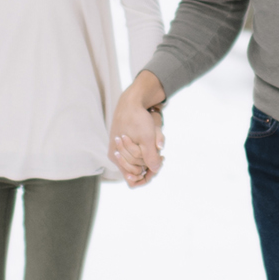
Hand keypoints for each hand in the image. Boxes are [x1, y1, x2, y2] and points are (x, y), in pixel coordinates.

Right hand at [110, 72, 166, 186]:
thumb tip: (155, 170)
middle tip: (163, 156)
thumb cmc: (137, 118)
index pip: (132, 179)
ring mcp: (119, 150)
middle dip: (149, 164)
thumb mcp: (146, 138)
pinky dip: (146, 151)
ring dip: (149, 157)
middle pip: (135, 171)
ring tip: (158, 147)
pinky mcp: (125, 144)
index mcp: (117, 157)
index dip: (147, 175)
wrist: (131, 100)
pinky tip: (155, 144)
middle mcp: (116, 156)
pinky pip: (137, 154)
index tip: (159, 163)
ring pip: (137, 162)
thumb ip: (150, 157)